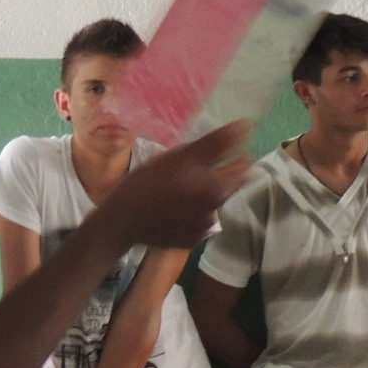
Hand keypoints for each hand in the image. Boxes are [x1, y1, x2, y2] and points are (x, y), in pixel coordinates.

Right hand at [108, 122, 251, 250]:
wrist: (121, 221)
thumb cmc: (148, 183)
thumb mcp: (181, 157)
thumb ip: (216, 143)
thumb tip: (247, 125)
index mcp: (217, 193)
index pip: (242, 171)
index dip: (237, 158)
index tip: (223, 151)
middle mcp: (215, 215)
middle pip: (225, 189)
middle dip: (214, 176)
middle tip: (190, 168)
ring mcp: (201, 231)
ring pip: (209, 205)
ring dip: (201, 195)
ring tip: (177, 187)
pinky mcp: (188, 242)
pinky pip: (196, 222)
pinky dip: (189, 213)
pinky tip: (171, 206)